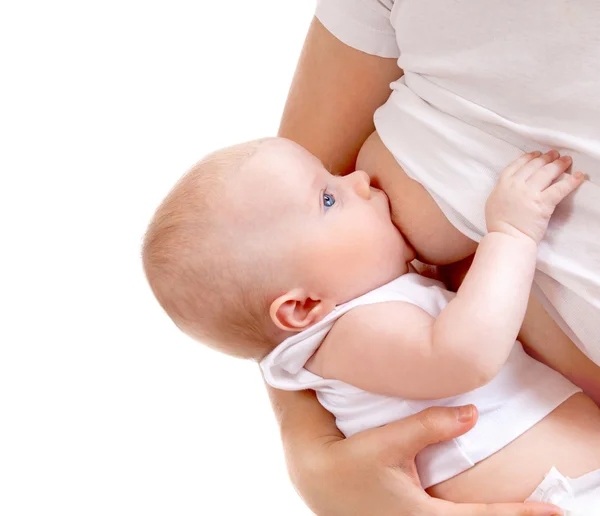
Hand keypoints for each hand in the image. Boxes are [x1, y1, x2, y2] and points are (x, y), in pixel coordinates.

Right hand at [289, 405, 561, 515]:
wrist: (317, 477)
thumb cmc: (349, 463)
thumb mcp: (388, 442)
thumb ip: (430, 426)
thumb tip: (472, 413)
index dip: (521, 515)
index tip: (555, 511)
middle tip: (547, 511)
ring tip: (517, 510)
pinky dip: (468, 514)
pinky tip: (473, 508)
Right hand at [486, 150, 583, 242]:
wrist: (507, 237)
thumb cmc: (499, 224)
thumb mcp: (493, 201)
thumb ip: (503, 189)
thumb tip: (512, 184)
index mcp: (503, 184)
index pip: (517, 164)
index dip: (529, 157)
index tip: (537, 154)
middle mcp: (516, 185)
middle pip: (534, 166)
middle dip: (546, 158)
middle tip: (555, 154)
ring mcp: (530, 193)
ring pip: (547, 173)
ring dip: (559, 164)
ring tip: (566, 160)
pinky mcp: (543, 203)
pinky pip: (560, 189)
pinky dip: (571, 181)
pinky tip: (579, 176)